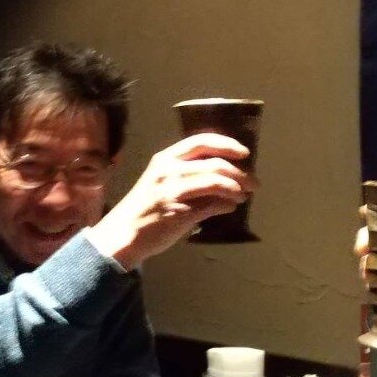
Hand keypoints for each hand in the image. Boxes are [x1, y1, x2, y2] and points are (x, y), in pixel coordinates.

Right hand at [87, 133, 256, 267]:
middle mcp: (169, 170)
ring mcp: (174, 191)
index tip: (245, 153)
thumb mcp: (161, 182)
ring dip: (237, 189)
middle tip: (253, 182)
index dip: (227, 145)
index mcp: (165, 158)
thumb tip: (224, 174)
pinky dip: (227, 205)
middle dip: (240, 172)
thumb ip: (188, 174)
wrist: (123, 234)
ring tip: (244, 196)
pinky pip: (213, 205)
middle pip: (215, 163)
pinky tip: (231, 208)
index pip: (201, 141)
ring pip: (217, 181)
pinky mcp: (180, 212)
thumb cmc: (145, 208)